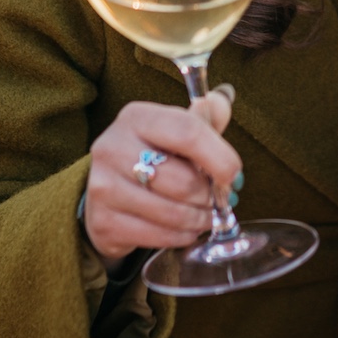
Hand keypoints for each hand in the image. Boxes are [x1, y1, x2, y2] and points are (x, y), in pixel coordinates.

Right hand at [83, 90, 238, 268]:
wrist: (109, 191)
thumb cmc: (154, 155)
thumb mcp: (176, 129)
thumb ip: (205, 117)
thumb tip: (223, 101)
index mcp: (136, 117)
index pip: (188, 132)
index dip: (221, 158)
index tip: (235, 175)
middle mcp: (112, 147)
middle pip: (183, 181)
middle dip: (210, 196)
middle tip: (219, 200)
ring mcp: (103, 187)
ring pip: (173, 213)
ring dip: (200, 219)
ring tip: (206, 215)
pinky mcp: (103, 222)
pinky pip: (159, 236)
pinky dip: (182, 236)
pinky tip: (186, 228)